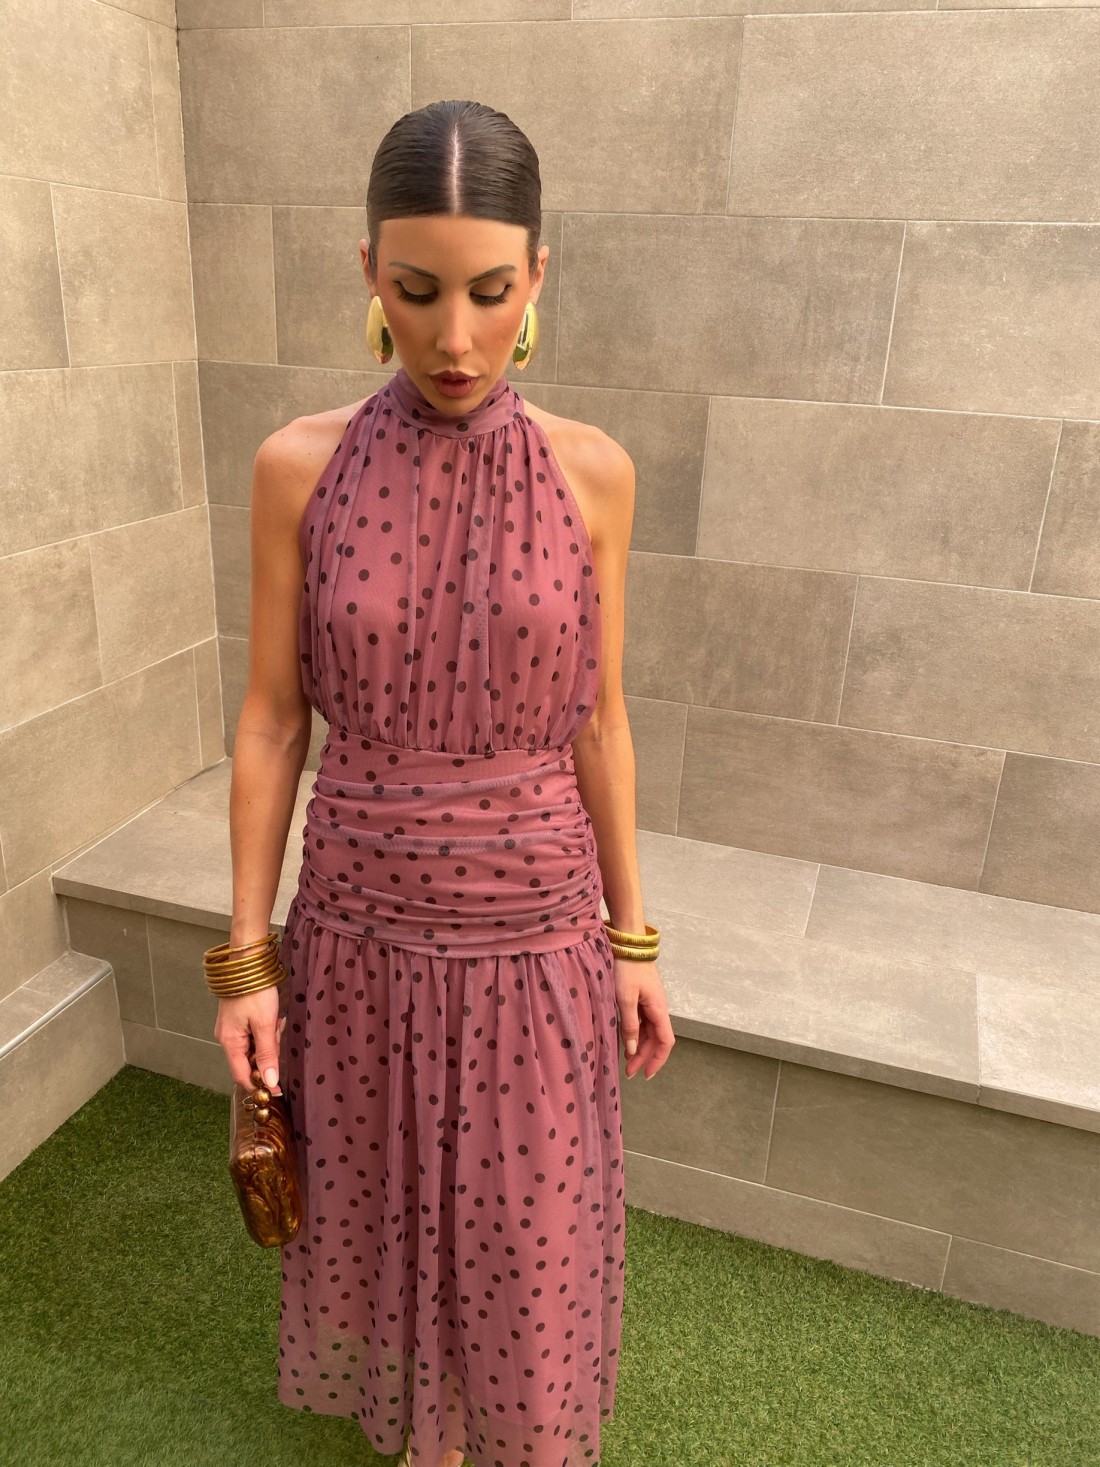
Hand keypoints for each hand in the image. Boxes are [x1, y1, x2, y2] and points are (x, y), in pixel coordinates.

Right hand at [213, 981, 286, 1095]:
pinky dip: (265, 1030)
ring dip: (268, 1039)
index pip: (242, 1076)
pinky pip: (253, 1034)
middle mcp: (226, 1038)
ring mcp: (231, 1028)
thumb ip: (267, 1054)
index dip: (259, 1085)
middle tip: (278, 1032)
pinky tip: (272, 1016)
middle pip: (249, 1061)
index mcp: (229, 1042)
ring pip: (253, 1047)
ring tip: (275, 1020)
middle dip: (268, 1053)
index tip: (279, 1088)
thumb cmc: (255, 992)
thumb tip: (269, 1083)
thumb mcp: (265, 1024)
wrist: (247, 962)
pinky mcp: (237, 1019)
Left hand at [614, 959, 674, 1081]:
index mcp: (659, 1010)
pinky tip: (624, 1040)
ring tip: (625, 1060)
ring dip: (638, 1047)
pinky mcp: (642, 998)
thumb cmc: (627, 969)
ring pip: (648, 1032)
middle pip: (656, 1039)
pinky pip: (641, 1022)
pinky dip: (634, 1034)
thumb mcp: (625, 999)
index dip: (658, 1060)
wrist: (628, 944)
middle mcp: (658, 1008)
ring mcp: (650, 1003)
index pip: (665, 1042)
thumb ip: (629, 1025)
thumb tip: (632, 1050)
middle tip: (629, 1072)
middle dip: (644, 1057)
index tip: (646, 1074)